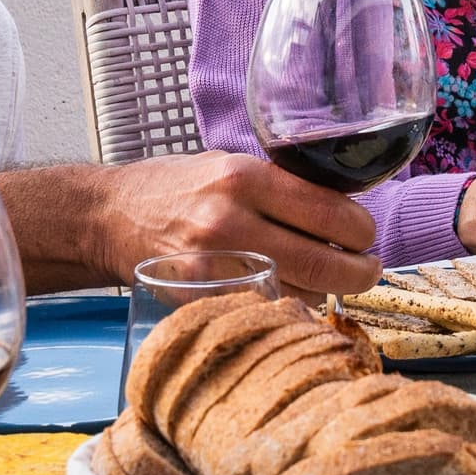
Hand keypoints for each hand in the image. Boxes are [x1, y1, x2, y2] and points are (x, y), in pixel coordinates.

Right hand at [94, 151, 381, 296]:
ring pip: (301, 294)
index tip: (365, 236)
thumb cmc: (175, 188)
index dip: (361, 231)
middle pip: (324, 264)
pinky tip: (289, 294)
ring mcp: (214, 267)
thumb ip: (279, 184)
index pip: (329, 212)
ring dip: (324, 292)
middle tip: (367, 269)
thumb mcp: (228, 164)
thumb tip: (342, 206)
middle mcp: (230, 221)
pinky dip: (285, 306)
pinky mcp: (201, 300)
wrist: (108, 217)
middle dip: (360, 272)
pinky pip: (264, 310)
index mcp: (244, 178)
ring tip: (326, 280)